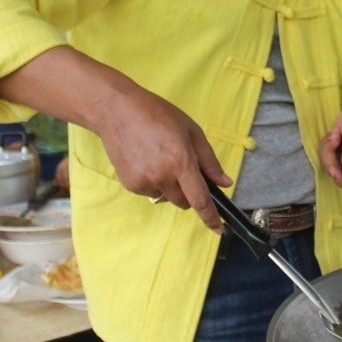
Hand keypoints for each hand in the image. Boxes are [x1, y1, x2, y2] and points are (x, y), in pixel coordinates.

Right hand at [0, 46, 231, 233]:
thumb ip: (209, 160)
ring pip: (166, 197)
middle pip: (184, 202)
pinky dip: (153, 182)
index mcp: (181, 161)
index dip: (212, 217)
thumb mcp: (191, 131)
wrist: (116, 111)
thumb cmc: (157, 114)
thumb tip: (224, 183)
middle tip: (184, 169)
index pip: (200, 200)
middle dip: (190, 193)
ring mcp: (144, 182)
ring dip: (170, 186)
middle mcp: (162, 176)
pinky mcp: (130, 185)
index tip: (219, 230)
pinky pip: (150, 192)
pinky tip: (146, 160)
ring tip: (160, 157)